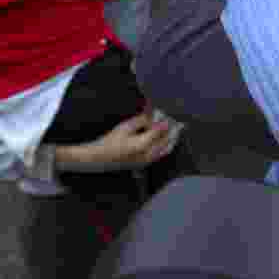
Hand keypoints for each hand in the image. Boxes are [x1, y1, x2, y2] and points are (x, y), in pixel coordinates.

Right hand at [55, 109, 173, 172]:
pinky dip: (165, 146)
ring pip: (165, 150)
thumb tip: (152, 115)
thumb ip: (141, 120)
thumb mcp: (125, 127)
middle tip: (178, 124)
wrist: (100, 158)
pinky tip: (167, 140)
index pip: (159, 131)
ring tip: (177, 130)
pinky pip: (160, 155)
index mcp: (141, 144)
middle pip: (165, 141)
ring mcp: (146, 161)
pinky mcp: (144, 164)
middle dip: (172, 131)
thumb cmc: (110, 141)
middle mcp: (146, 155)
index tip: (168, 116)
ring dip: (171, 139)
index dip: (165, 122)